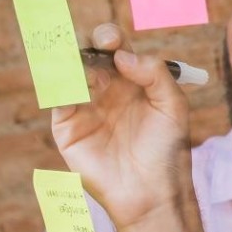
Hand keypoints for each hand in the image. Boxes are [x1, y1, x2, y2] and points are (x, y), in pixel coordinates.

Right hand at [50, 23, 194, 228]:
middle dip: (88, 44)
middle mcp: (105, 91)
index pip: (116, 50)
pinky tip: (71, 83)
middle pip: (89, 55)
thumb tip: (122, 56)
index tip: (113, 41)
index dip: (111, 38)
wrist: (152, 193)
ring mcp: (84, 108)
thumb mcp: (173, 106)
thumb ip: (155, 74)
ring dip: (69, 58)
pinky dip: (60, 86)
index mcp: (132, 83)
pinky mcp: (67, 127)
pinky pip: (57, 99)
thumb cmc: (167, 151)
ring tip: (80, 59)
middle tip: (96, 45)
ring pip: (68, 72)